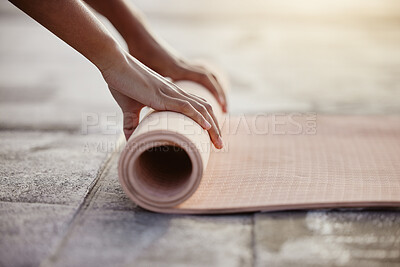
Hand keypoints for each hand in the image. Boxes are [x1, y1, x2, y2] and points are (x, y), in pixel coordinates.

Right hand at [101, 51, 222, 148]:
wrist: (113, 63)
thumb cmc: (121, 82)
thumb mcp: (128, 108)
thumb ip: (131, 122)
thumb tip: (130, 139)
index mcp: (170, 94)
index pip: (197, 108)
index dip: (207, 121)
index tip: (211, 137)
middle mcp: (175, 93)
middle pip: (205, 109)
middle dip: (215, 128)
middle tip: (219, 145)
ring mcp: (170, 93)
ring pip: (200, 109)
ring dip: (212, 127)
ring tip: (218, 142)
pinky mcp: (161, 95)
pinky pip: (185, 106)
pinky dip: (197, 117)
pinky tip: (206, 127)